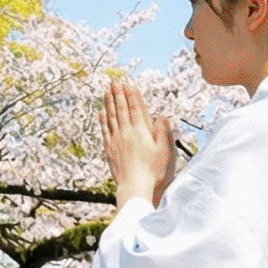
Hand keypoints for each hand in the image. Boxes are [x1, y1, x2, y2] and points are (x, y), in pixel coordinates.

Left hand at [100, 79, 176, 208]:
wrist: (135, 186)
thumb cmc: (154, 171)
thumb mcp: (166, 152)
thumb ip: (164, 133)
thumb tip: (161, 116)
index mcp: (141, 132)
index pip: (136, 109)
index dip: (132, 96)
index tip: (128, 84)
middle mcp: (127, 133)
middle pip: (122, 110)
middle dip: (118, 94)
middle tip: (114, 81)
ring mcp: (116, 141)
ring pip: (111, 117)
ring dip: (109, 103)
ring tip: (107, 91)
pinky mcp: (110, 149)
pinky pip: (105, 130)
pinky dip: (103, 119)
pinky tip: (101, 112)